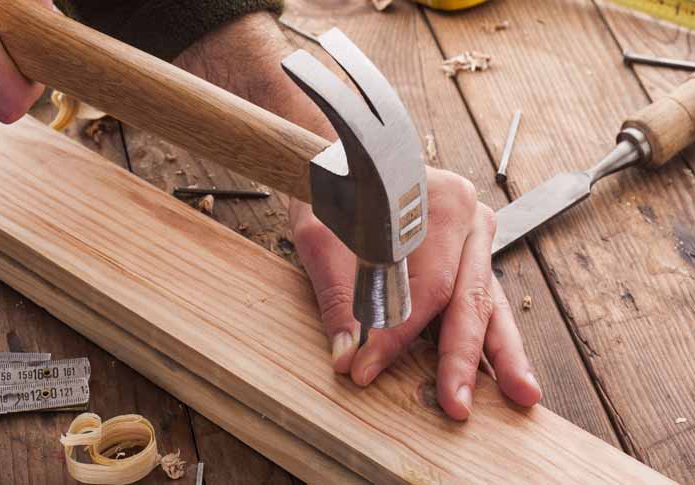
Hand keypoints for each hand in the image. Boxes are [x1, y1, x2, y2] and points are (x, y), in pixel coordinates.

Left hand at [174, 11, 540, 419]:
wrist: (340, 161)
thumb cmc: (333, 193)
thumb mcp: (323, 240)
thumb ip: (338, 297)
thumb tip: (346, 356)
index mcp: (440, 203)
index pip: (426, 285)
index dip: (396, 334)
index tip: (365, 368)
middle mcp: (470, 221)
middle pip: (466, 298)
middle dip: (459, 358)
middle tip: (456, 406)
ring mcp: (475, 240)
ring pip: (488, 303)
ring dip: (499, 354)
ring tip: (521, 393)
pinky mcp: (471, 258)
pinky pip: (483, 302)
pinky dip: (490, 339)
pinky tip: (504, 375)